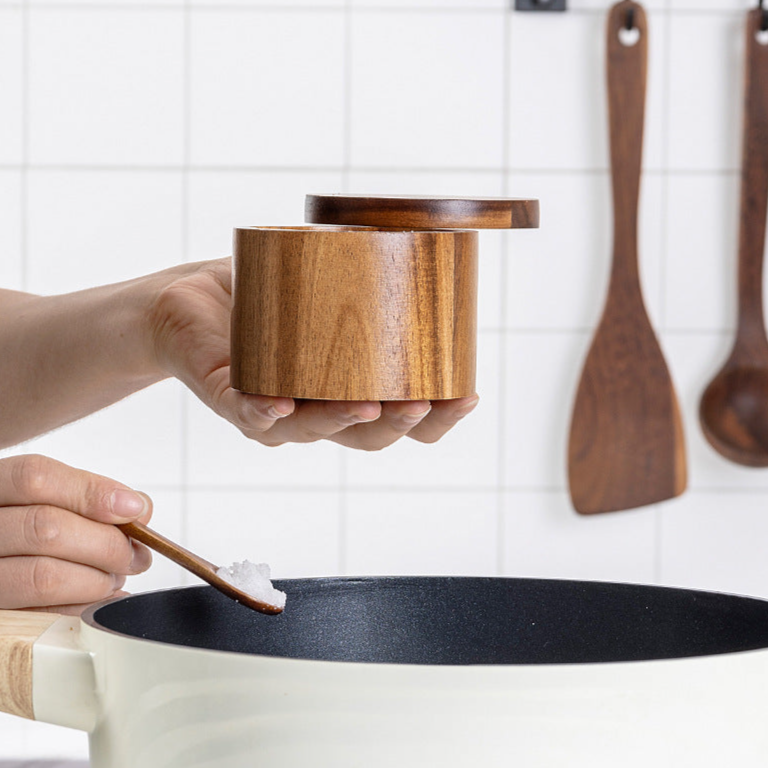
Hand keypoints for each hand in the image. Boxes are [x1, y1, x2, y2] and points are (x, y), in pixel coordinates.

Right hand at [0, 455, 152, 614]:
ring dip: (97, 580)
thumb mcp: (51, 498)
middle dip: (107, 544)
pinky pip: (43, 617)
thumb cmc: (30, 526)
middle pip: (46, 528)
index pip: (35, 478)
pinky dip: (84, 608)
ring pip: (44, 577)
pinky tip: (101, 600)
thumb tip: (138, 509)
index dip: (91, 492)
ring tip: (115, 577)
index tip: (133, 509)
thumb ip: (89, 495)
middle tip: (135, 555)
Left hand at [149, 258, 478, 449]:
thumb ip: (363, 266)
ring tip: (372, 405)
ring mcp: (272, 411)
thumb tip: (415, 224)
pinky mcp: (228, 395)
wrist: (188, 299)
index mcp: (345, 391)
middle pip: (368, 438)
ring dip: (343, 422)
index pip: (402, 420)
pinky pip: (247, 413)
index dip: (438, 418)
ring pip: (312, 431)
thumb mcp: (321, 280)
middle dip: (402, 426)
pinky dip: (265, 412)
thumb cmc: (260, 296)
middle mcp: (314, 411)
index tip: (467, 394)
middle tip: (425, 401)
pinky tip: (282, 406)